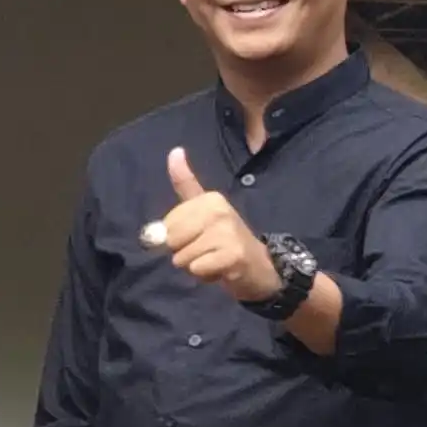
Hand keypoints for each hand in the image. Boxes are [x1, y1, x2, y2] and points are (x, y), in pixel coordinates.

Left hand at [149, 148, 283, 304]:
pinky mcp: (232, 255)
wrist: (260, 266)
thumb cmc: (226, 238)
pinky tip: (221, 270)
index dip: (177, 238)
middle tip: (207, 251)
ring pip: (182, 258)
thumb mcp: (204, 209)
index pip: (166, 225)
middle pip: (171, 240)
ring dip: (195, 266)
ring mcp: (227, 232)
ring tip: (215, 260)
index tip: (200, 237)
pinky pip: (197, 269)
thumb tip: (174, 151)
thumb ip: (186, 183)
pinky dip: (205, 275)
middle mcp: (219, 211)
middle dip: (183, 253)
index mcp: (209, 199)